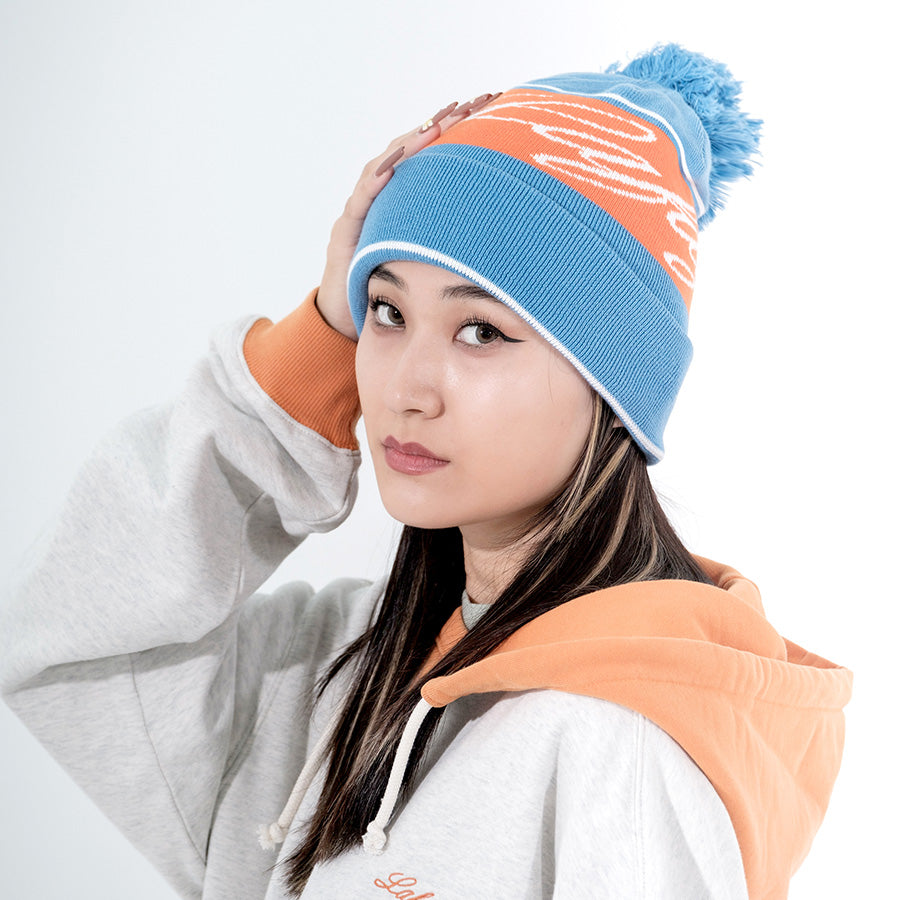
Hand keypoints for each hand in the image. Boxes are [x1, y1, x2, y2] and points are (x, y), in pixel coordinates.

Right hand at [316, 95, 496, 339]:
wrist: (349, 319)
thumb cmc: (398, 291)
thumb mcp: (439, 264)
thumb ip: (464, 245)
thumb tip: (517, 236)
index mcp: (407, 201)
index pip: (434, 156)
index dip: (458, 132)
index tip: (490, 109)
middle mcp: (384, 197)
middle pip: (412, 150)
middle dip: (440, 125)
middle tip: (470, 105)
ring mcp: (362, 210)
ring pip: (386, 166)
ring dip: (410, 145)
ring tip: (435, 127)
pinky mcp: (345, 232)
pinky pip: (360, 201)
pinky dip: (374, 183)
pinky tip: (392, 170)